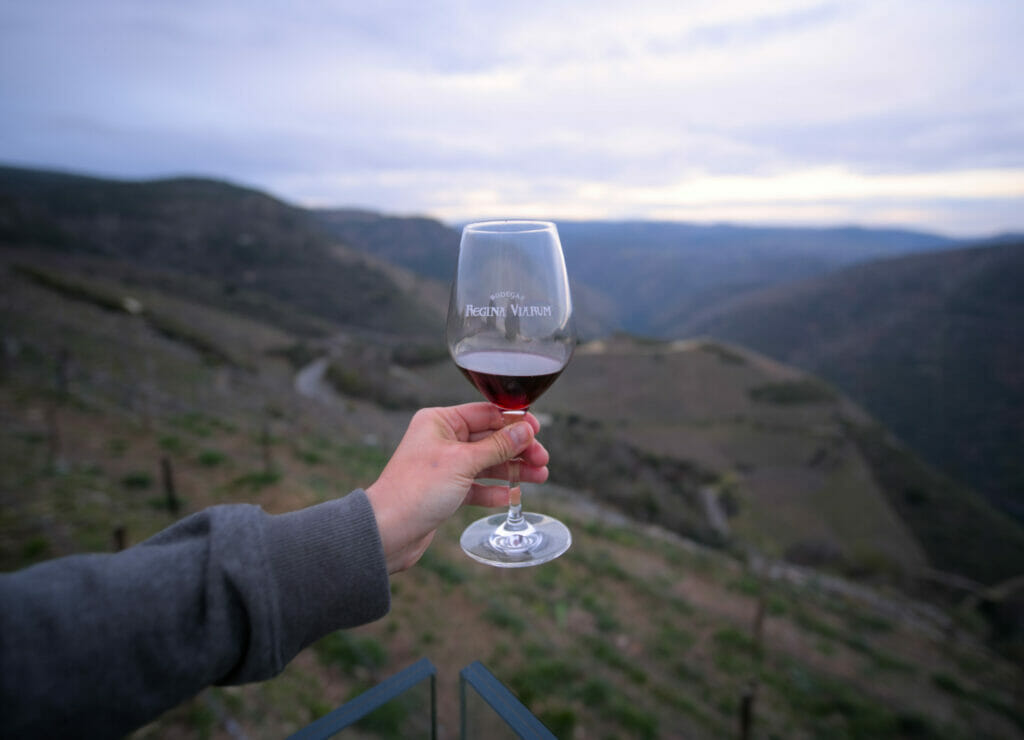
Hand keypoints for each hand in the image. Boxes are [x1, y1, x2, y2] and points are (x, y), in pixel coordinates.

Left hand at [365, 403, 548, 572]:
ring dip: (512, 470)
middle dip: (517, 449)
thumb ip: (498, 446)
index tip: (537, 431)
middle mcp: (441, 440)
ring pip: (486, 463)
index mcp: (439, 422)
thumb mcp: (463, 462)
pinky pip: (476, 485)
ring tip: (539, 477)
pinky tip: (511, 496)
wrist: (387, 531)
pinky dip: (494, 490)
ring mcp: (443, 466)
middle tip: (542, 459)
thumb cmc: (416, 489)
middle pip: (489, 439)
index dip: (513, 422)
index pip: (485, 413)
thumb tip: (526, 429)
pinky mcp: (445, 491)